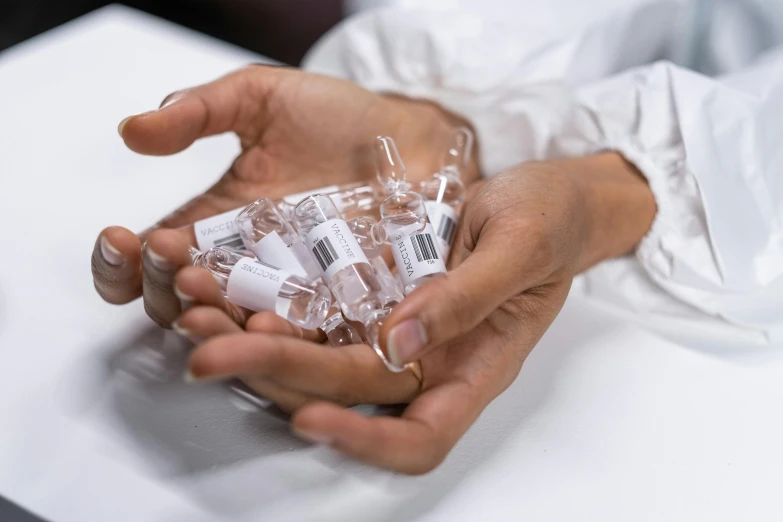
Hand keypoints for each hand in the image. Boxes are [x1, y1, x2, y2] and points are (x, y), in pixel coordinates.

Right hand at [91, 65, 477, 326]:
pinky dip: (282, 335)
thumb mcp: (261, 99)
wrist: (414, 139)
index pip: (152, 257)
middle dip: (168, 287)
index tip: (120, 238)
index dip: (122, 260)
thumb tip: (133, 131)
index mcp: (214, 225)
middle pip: (184, 301)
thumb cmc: (337, 119)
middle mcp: (245, 268)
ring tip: (205, 305)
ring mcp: (291, 294)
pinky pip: (305, 335)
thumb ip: (200, 112)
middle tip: (173, 263)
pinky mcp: (339, 310)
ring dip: (215, 321)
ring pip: (238, 327)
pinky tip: (270, 322)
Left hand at [176, 152, 655, 473]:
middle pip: (348, 392)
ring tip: (201, 316)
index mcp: (475, 366)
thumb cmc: (551, 220)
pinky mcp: (375, 296)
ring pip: (320, 359)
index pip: (422, 435)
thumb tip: (401, 340)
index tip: (310, 418)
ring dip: (258, 347)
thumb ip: (468, 295)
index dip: (367, 440)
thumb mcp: (521, 246)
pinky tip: (232, 289)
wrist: (542, 196)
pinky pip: (319, 314)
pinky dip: (274, 307)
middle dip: (277, 376)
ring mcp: (398, 331)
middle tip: (208, 352)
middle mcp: (430, 361)